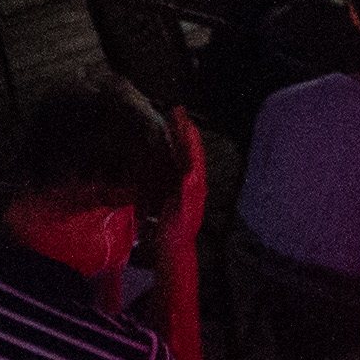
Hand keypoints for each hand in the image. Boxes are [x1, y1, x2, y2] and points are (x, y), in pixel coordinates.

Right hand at [158, 116, 211, 249]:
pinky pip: (173, 165)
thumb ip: (187, 193)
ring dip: (177, 137)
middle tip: (176, 110)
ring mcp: (185, 184)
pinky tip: (164, 145)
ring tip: (171, 121)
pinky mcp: (176, 189)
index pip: (193, 152)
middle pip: (189, 149)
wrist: (175, 249)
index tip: (182, 116)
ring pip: (182, 154)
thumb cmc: (178, 230)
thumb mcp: (183, 212)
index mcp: (196, 182)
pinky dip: (170, 151)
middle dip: (183, 129)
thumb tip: (190, 173)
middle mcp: (193, 180)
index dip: (187, 133)